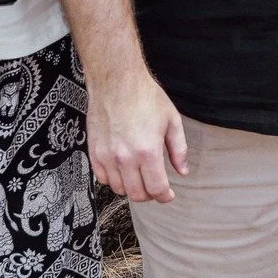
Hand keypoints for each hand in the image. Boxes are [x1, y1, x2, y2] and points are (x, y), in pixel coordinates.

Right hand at [86, 68, 188, 202]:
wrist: (117, 81)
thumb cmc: (146, 97)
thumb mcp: (172, 120)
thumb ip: (179, 149)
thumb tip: (183, 171)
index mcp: (148, 151)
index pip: (156, 188)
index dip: (165, 196)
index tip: (169, 195)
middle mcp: (125, 158)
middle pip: (136, 194)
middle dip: (149, 195)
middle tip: (155, 187)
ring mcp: (107, 157)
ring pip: (119, 189)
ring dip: (132, 188)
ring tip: (140, 176)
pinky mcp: (94, 153)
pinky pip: (103, 179)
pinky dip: (114, 180)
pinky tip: (123, 169)